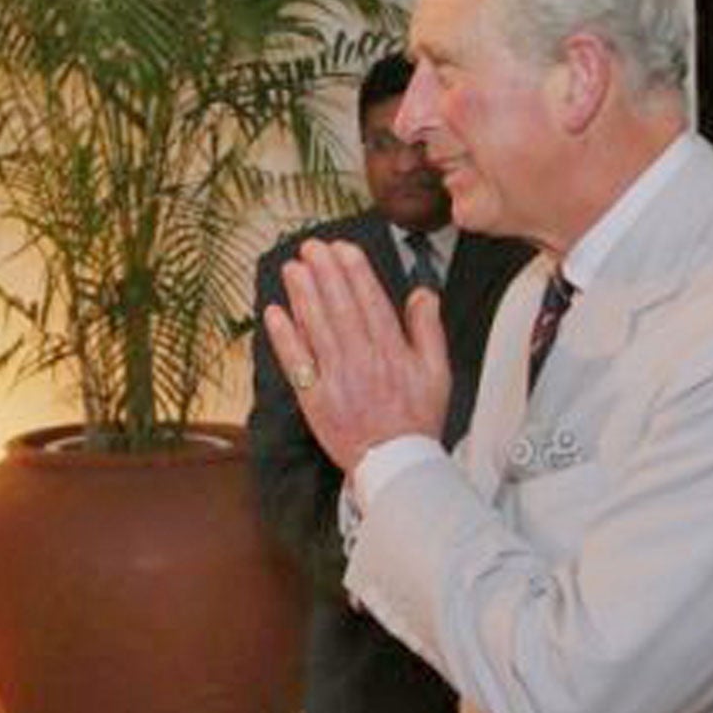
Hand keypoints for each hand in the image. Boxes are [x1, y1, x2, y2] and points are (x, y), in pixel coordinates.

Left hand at [260, 238, 450, 472]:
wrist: (395, 465)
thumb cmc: (416, 420)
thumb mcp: (438, 373)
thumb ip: (429, 330)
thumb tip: (423, 293)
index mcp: (393, 352)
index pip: (371, 301)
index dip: (355, 271)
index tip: (342, 248)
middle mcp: (363, 361)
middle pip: (340, 308)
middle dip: (325, 273)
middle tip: (312, 247)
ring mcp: (337, 380)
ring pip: (317, 328)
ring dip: (302, 295)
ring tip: (292, 268)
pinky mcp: (315, 399)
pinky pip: (296, 362)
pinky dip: (284, 336)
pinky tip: (274, 312)